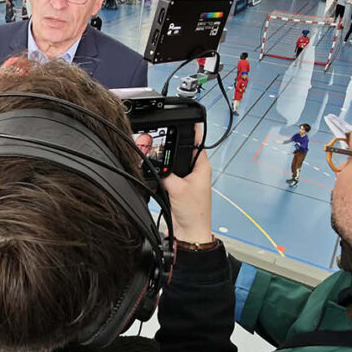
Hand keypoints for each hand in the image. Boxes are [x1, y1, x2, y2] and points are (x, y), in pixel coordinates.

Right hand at [161, 127, 212, 244]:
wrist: (188, 233)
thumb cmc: (194, 214)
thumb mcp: (178, 189)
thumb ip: (166, 174)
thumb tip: (157, 165)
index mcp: (201, 166)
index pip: (197, 140)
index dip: (190, 129)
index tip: (183, 118)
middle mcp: (194, 170)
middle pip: (179, 149)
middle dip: (167, 146)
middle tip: (154, 141)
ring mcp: (184, 178)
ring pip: (170, 162)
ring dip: (161, 161)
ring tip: (150, 157)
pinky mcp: (175, 187)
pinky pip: (164, 174)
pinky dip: (157, 174)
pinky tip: (151, 173)